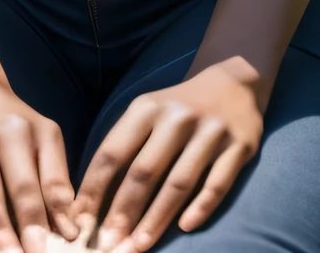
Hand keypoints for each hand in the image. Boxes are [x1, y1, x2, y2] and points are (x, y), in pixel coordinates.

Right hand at [0, 77, 78, 252]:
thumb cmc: (10, 125)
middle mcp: (2, 132)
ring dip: (1, 236)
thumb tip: (69, 230)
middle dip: (31, 229)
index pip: (51, 180)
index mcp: (34, 130)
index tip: (66, 242)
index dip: (59, 214)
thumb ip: (56, 181)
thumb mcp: (42, 139)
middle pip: (21, 190)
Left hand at [69, 60, 263, 252]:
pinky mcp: (238, 146)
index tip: (80, 219)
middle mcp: (177, 117)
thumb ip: (126, 145)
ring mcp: (210, 131)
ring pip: (179, 183)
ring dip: (156, 219)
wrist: (234, 84)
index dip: (95, 188)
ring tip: (138, 246)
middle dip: (123, 211)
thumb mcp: (149, 111)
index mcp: (147, 107)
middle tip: (108, 244)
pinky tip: (185, 227)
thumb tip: (94, 196)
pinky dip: (201, 207)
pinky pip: (217, 184)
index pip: (113, 152)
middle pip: (144, 171)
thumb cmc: (179, 107)